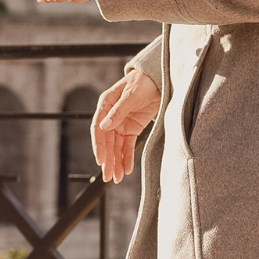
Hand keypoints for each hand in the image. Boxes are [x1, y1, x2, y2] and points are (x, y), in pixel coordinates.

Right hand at [93, 68, 159, 183]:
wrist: (160, 80)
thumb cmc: (143, 82)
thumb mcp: (131, 95)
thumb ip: (118, 111)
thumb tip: (104, 126)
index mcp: (105, 105)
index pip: (98, 129)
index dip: (98, 146)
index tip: (100, 160)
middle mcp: (111, 116)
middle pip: (107, 142)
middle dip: (108, 160)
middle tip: (108, 176)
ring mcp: (121, 123)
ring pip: (116, 147)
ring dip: (116, 162)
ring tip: (117, 178)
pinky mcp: (132, 128)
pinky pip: (127, 146)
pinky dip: (126, 157)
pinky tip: (126, 169)